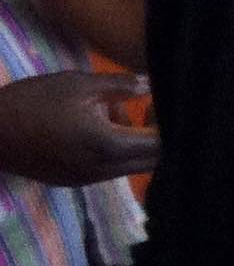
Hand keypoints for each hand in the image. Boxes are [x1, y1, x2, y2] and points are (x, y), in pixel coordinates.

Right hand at [0, 73, 157, 186]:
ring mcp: (88, 180)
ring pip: (132, 165)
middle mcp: (104, 170)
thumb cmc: (32, 102)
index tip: (165, 104)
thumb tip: (154, 84)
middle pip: (152, 160)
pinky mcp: (74, 181)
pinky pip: (110, 169)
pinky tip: (95, 125)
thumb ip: (122, 86)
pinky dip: (115, 150)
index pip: (161, 145)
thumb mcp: (79, 84)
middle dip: (157, 135)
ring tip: (114, 109)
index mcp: (110, 146)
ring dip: (134, 141)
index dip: (170, 125)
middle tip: (149, 107)